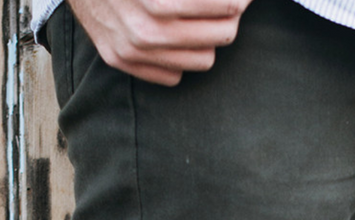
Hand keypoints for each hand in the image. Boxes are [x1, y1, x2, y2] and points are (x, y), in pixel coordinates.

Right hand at [68, 0, 251, 85]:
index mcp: (160, 0)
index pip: (225, 6)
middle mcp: (146, 30)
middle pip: (221, 35)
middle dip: (232, 16)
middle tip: (233, 3)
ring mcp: (132, 50)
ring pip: (204, 61)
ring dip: (210, 39)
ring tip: (206, 20)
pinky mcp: (121, 62)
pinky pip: (174, 76)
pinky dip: (181, 57)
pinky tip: (177, 37)